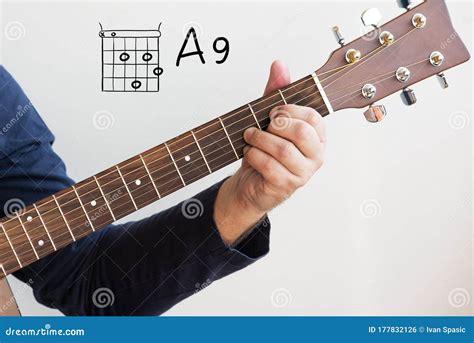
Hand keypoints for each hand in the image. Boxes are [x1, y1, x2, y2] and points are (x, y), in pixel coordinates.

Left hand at [214, 60, 325, 243]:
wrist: (250, 183)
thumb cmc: (264, 151)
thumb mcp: (270, 120)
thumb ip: (277, 93)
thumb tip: (279, 64)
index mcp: (317, 137)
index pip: (313, 117)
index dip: (289, 110)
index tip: (273, 111)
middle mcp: (316, 156)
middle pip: (301, 132)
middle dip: (275, 124)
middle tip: (262, 126)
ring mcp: (303, 173)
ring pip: (282, 149)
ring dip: (259, 139)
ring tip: (250, 137)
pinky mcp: (286, 186)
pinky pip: (269, 165)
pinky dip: (253, 155)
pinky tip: (249, 153)